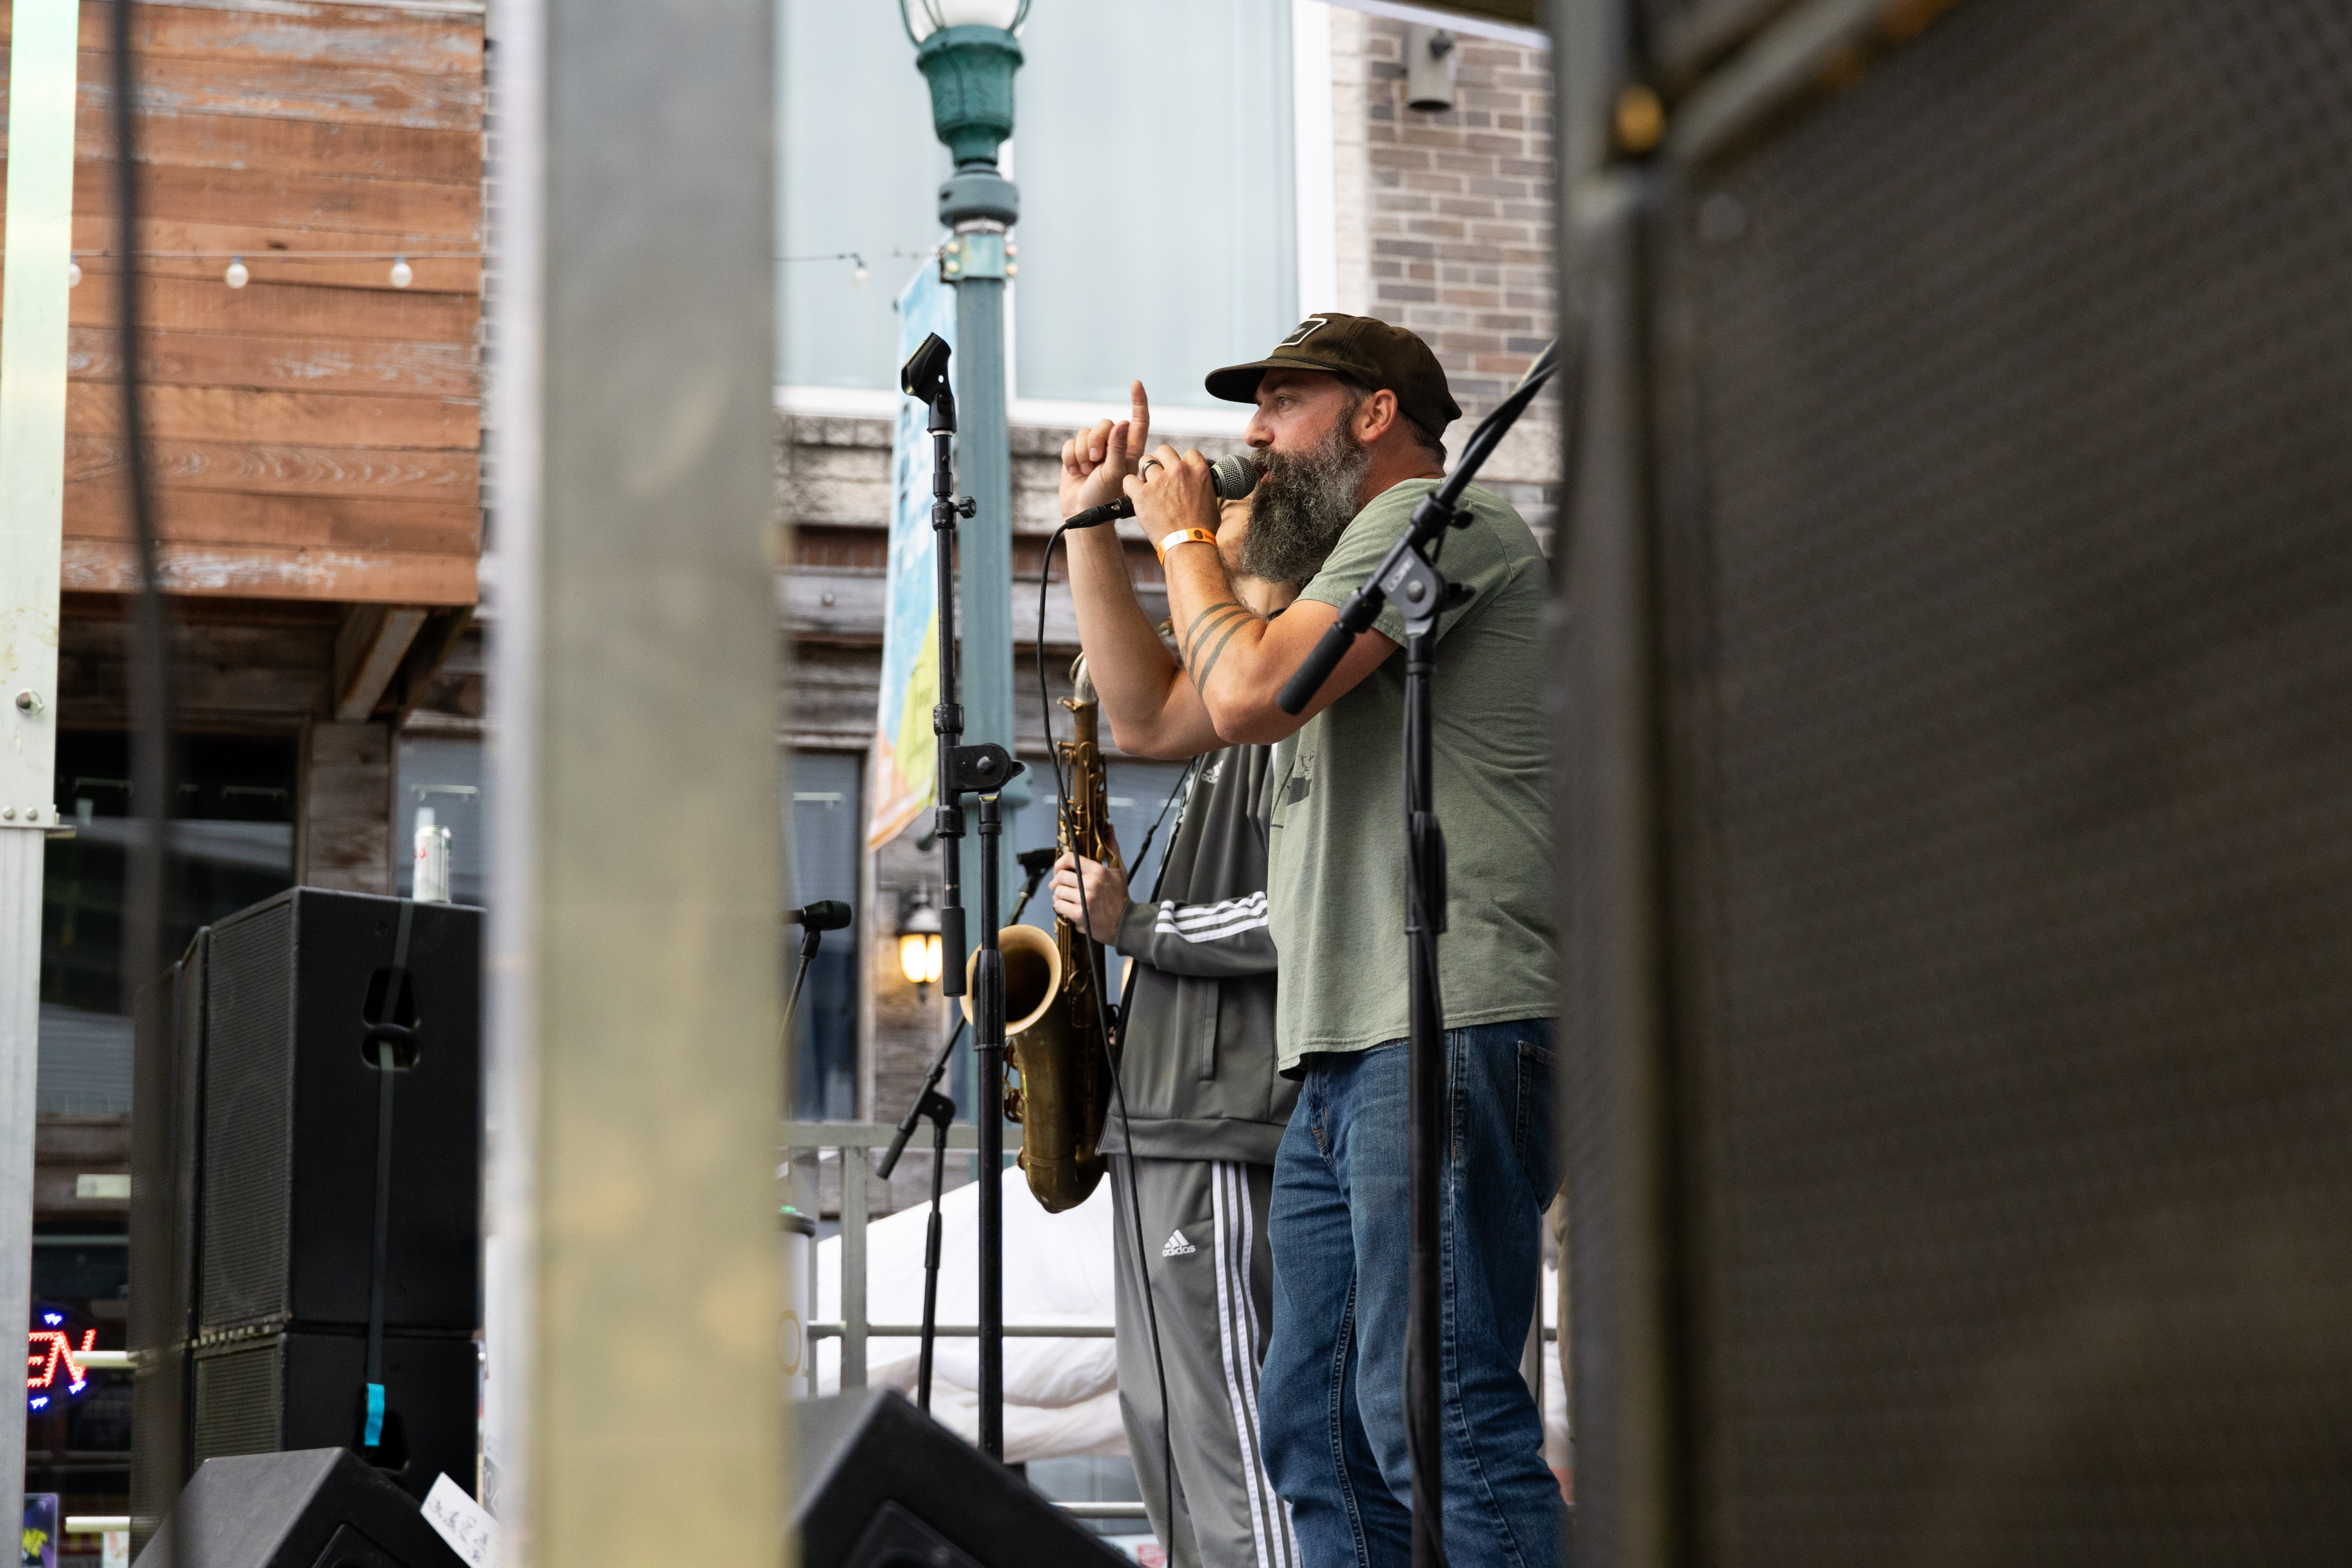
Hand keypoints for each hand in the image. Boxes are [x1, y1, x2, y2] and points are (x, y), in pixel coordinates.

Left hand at [1051, 852, 1131, 941]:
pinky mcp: (1080, 914)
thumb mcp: (1119, 869)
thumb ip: (1112, 848)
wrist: (1124, 922)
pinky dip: (1059, 906)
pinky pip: (1059, 906)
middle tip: (1057, 885)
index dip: (1059, 862)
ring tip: (1063, 896)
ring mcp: (1084, 900)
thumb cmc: (1120, 896)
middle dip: (1056, 881)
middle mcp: (1090, 884)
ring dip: (1057, 894)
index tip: (1059, 869)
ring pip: (1058, 892)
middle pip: (1060, 876)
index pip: (1070, 858)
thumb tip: (1109, 827)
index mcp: (1098, 871)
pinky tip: (1065, 906)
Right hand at [1058, 380, 1151, 517]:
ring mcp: (1094, 449)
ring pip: (1085, 433)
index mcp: (1131, 450)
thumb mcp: (1115, 473)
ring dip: (1082, 453)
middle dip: (1096, 441)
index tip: (1136, 384)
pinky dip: (1070, 458)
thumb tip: (1123, 423)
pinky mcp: (1076, 453)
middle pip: (1104, 424)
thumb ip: (1119, 448)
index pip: (1138, 420)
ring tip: (1086, 472)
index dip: (1138, 402)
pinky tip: (1075, 472)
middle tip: (1095, 462)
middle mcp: (1113, 446)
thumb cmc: (1104, 497)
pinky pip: (1070, 443)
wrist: (1082, 513)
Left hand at [1122, 444, 1219, 541]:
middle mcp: (1179, 471)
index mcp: (1198, 471)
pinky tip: (1135, 495)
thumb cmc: (1202, 529)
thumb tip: (1199, 488)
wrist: (1189, 545)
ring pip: (1144, 461)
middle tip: (1160, 476)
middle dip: (1161, 461)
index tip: (1178, 472)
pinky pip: (1128, 480)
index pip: (1189, 453)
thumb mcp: (1212, 501)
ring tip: (1147, 486)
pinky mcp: (1142, 494)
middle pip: (1163, 450)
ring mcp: (1159, 481)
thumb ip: (1203, 487)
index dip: (1182, 462)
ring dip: (1145, 472)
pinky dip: (1130, 487)